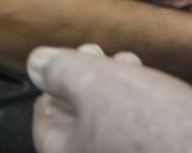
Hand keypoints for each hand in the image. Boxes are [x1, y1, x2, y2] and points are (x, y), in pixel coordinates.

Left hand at [29, 45, 191, 152]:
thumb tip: (36, 63)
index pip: (44, 112)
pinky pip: (135, 135)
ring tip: (134, 67)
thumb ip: (58, 69)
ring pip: (109, 122)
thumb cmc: (152, 127)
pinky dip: (140, 111)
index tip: (84, 56)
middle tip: (109, 55)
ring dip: (119, 89)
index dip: (61, 76)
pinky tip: (155, 93)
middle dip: (93, 78)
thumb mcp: (94, 83)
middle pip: (77, 116)